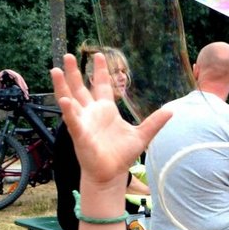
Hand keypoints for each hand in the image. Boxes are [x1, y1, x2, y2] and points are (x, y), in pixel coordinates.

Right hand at [52, 54, 169, 188]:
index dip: (100, 71)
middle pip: (80, 88)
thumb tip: (172, 110)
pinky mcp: (80, 134)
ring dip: (62, 85)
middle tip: (68, 55)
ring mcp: (84, 122)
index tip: (99, 55)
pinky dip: (68, 111)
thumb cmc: (122, 155)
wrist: (111, 174)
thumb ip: (155, 122)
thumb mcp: (142, 135)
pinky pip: (73, 121)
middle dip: (74, 72)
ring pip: (70, 100)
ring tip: (55, 70)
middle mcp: (92, 113)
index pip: (102, 85)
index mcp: (106, 110)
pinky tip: (64, 100)